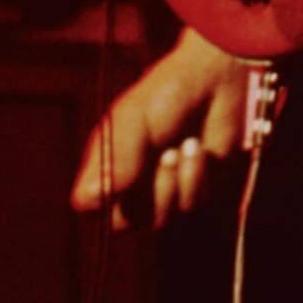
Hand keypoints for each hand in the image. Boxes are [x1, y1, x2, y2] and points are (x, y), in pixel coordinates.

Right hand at [70, 27, 252, 228]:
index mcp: (109, 162)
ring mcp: (164, 187)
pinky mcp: (195, 188)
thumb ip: (114, 160)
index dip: (101, 202)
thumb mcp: (134, 120)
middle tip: (168, 154)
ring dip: (178, 184)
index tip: (122, 180)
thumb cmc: (167, 93)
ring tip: (188, 145)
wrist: (216, 80)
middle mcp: (132, 181)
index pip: (90, 206)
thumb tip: (86, 199)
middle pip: (128, 223)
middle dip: (153, 191)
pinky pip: (192, 205)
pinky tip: (201, 150)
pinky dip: (197, 178)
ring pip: (162, 219)